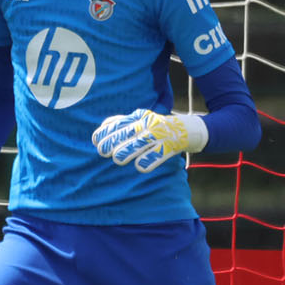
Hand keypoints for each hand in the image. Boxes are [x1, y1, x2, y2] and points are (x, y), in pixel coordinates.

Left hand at [90, 109, 205, 173]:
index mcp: (140, 116)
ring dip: (129, 150)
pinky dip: (150, 160)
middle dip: (115, 141)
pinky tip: (140, 167)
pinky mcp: (172, 145)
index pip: (121, 122)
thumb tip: (104, 125)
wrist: (189, 129)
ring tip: (118, 159)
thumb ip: (124, 122)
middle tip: (102, 151)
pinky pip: (160, 153)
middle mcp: (150, 123)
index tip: (96, 140)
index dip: (107, 131)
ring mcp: (161, 134)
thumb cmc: (159, 127)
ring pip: (143, 142)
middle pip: (130, 131)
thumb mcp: (142, 120)